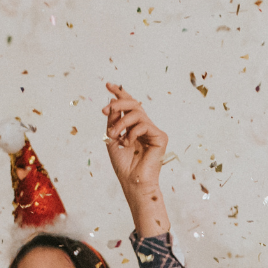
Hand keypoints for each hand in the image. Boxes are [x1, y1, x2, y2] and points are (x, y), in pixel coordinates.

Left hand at [101, 82, 169, 235]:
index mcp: (134, 126)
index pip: (129, 106)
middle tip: (106, 109)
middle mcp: (145, 126)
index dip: (119, 94)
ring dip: (121, 122)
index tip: (108, 85)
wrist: (133, 181)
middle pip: (134, 104)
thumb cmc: (123, 164)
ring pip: (137, 113)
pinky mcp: (161, 137)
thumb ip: (113, 120)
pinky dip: (132, 132)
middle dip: (118, 103)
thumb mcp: (112, 138)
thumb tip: (112, 102)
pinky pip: (144, 125)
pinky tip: (128, 142)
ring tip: (114, 135)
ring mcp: (153, 131)